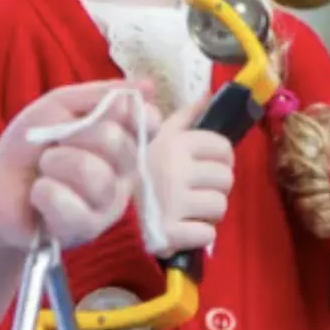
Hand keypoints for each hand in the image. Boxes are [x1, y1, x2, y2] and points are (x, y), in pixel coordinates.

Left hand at [0, 80, 161, 250]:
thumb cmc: (30, 144)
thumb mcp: (59, 105)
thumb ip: (101, 95)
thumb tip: (149, 86)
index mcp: (121, 138)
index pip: (148, 122)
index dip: (132, 114)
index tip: (109, 111)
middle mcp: (123, 172)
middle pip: (120, 144)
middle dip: (77, 136)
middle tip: (56, 142)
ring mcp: (108, 204)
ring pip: (97, 177)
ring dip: (57, 164)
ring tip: (43, 169)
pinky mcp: (87, 231)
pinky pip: (76, 210)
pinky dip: (47, 194)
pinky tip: (39, 194)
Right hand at [144, 94, 234, 256]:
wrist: (103, 207)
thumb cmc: (140, 169)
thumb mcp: (157, 135)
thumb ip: (184, 116)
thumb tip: (207, 94)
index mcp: (175, 143)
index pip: (222, 147)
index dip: (219, 157)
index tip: (206, 164)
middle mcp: (176, 169)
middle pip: (226, 178)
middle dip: (214, 185)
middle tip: (195, 188)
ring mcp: (174, 202)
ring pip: (220, 206)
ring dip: (208, 211)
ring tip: (189, 208)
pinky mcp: (171, 233)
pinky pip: (207, 234)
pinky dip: (199, 234)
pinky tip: (183, 227)